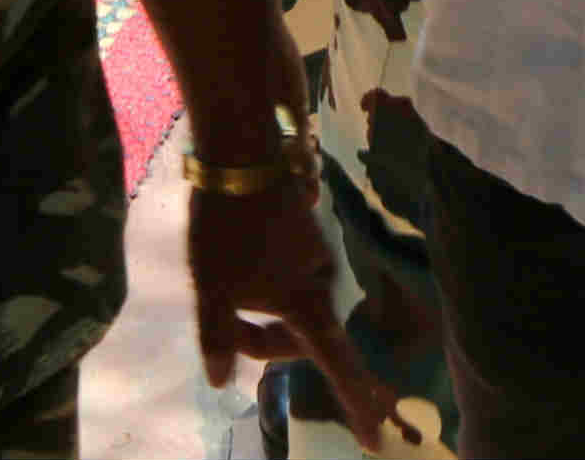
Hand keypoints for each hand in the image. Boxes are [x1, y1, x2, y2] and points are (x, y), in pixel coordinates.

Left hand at [186, 174, 398, 451]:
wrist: (241, 153)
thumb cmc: (227, 227)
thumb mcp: (210, 289)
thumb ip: (218, 338)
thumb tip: (221, 379)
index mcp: (306, 303)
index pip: (337, 364)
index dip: (355, 402)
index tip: (373, 437)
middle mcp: (320, 282)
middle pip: (303, 336)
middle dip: (266, 339)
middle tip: (224, 319)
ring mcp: (315, 256)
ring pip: (291, 304)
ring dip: (262, 307)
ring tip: (224, 279)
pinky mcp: (304, 236)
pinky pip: (289, 277)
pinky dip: (265, 283)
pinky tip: (237, 257)